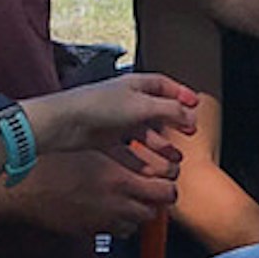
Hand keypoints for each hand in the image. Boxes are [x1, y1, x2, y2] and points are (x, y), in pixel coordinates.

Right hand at [2, 144, 179, 236]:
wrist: (23, 186)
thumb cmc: (54, 161)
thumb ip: (124, 153)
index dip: (168, 185)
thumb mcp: (94, 147)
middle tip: (150, 188)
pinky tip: (109, 208)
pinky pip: (115, 232)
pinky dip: (118, 222)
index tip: (166, 178)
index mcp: (119, 181)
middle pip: (153, 212)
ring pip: (136, 225)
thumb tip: (145, 152)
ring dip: (137, 212)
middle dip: (155, 201)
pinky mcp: (89, 231)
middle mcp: (115, 205)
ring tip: (129, 198)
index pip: (165, 191)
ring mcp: (102, 222)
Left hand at [36, 71, 198, 167]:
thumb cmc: (98, 107)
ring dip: (160, 147)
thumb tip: (189, 115)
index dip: (181, 94)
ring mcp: (113, 121)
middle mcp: (124, 101)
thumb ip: (170, 110)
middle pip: (155, 111)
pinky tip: (150, 172)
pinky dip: (139, 162)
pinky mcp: (103, 139)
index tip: (195, 104)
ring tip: (174, 160)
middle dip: (174, 124)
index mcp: (134, 85)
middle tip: (188, 133)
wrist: (64, 123)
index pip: (163, 85)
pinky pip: (127, 152)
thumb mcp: (143, 106)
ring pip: (143, 135)